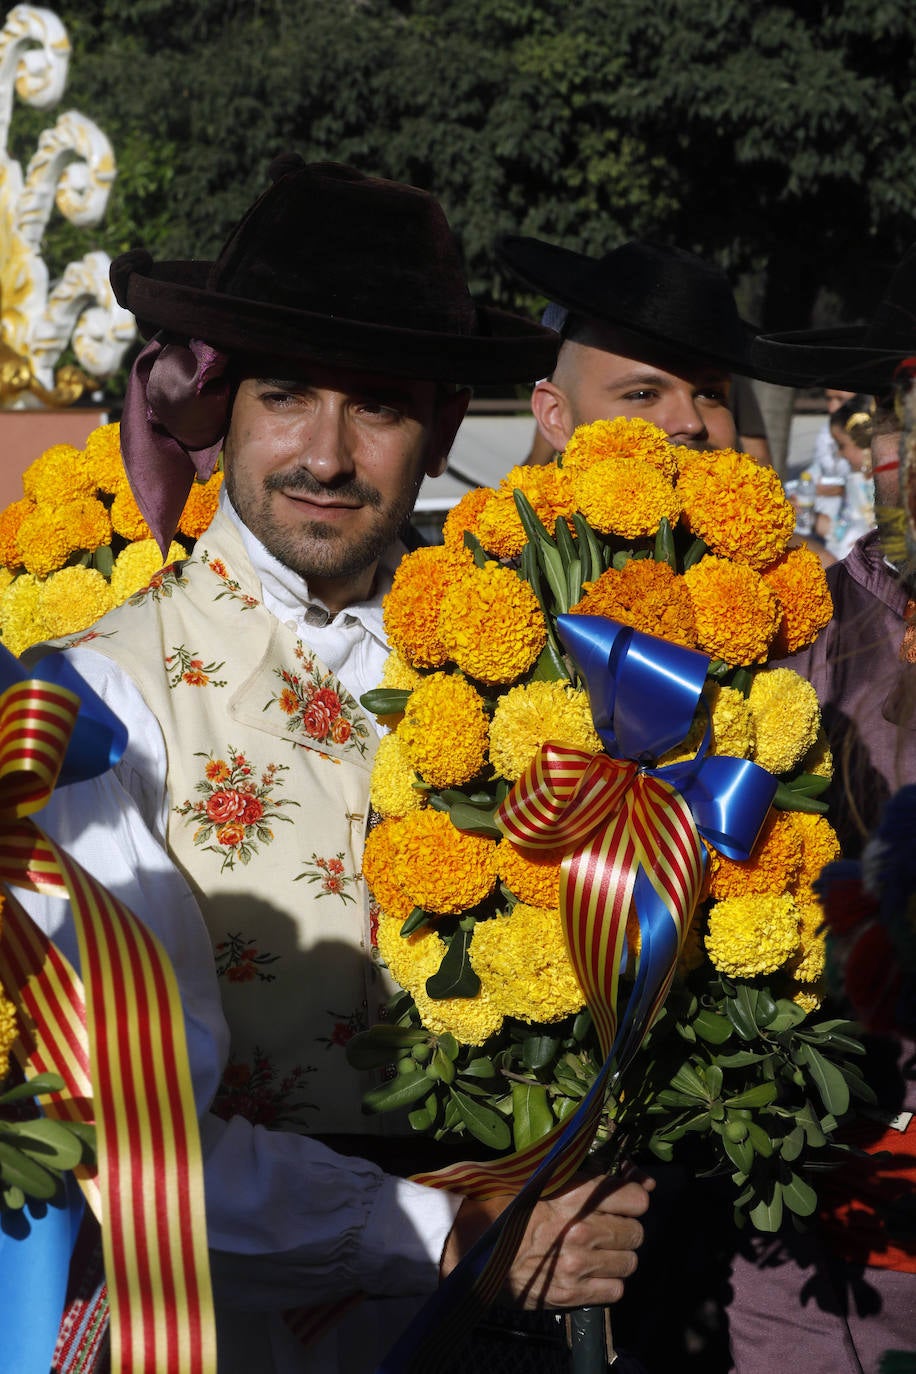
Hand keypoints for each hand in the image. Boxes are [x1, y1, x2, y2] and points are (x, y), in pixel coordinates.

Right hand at [440, 1170, 652, 1308]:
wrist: (471, 1249)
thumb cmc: (507, 1208)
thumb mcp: (545, 1182)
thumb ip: (594, 1179)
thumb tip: (644, 1179)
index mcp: (572, 1196)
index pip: (633, 1198)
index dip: (634, 1199)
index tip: (626, 1201)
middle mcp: (579, 1231)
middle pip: (635, 1232)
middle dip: (626, 1229)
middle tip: (609, 1228)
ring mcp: (576, 1265)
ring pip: (629, 1262)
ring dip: (618, 1257)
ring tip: (600, 1252)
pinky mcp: (570, 1294)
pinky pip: (615, 1291)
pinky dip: (608, 1283)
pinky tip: (592, 1274)